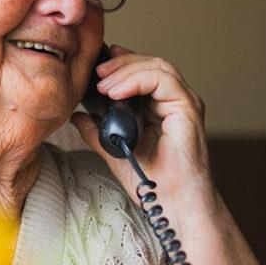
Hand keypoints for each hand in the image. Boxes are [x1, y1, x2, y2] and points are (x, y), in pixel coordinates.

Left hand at [70, 45, 213, 198]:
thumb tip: (76, 115)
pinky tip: (116, 92)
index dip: (121, 63)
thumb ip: (96, 130)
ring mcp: (184, 103)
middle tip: (96, 71)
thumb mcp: (112, 149)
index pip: (143, 71)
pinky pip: (163, 80)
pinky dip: (137, 80)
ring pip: (157, 67)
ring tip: (102, 84)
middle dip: (120, 63)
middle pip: (150, 63)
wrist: (168, 201)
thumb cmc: (148, 179)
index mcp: (160, 106)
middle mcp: (175, 101)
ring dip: (125, 71)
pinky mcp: (189, 108)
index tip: (97, 64)